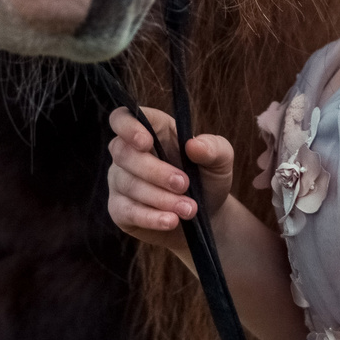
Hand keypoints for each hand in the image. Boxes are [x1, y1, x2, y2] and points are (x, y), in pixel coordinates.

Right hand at [106, 106, 233, 253]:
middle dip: (155, 171)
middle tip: (185, 185)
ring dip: (160, 198)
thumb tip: (193, 145)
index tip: (146, 143)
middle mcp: (128, 153)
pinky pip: (126, 211)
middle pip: (123, 153)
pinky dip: (150, 217)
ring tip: (189, 209)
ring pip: (128, 184)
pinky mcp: (119, 209)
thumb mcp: (220, 161)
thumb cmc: (207, 180)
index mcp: (152, 130)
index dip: (128, 127)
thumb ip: (213, 148)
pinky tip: (170, 220)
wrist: (205, 218)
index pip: (123, 118)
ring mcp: (120, 181)